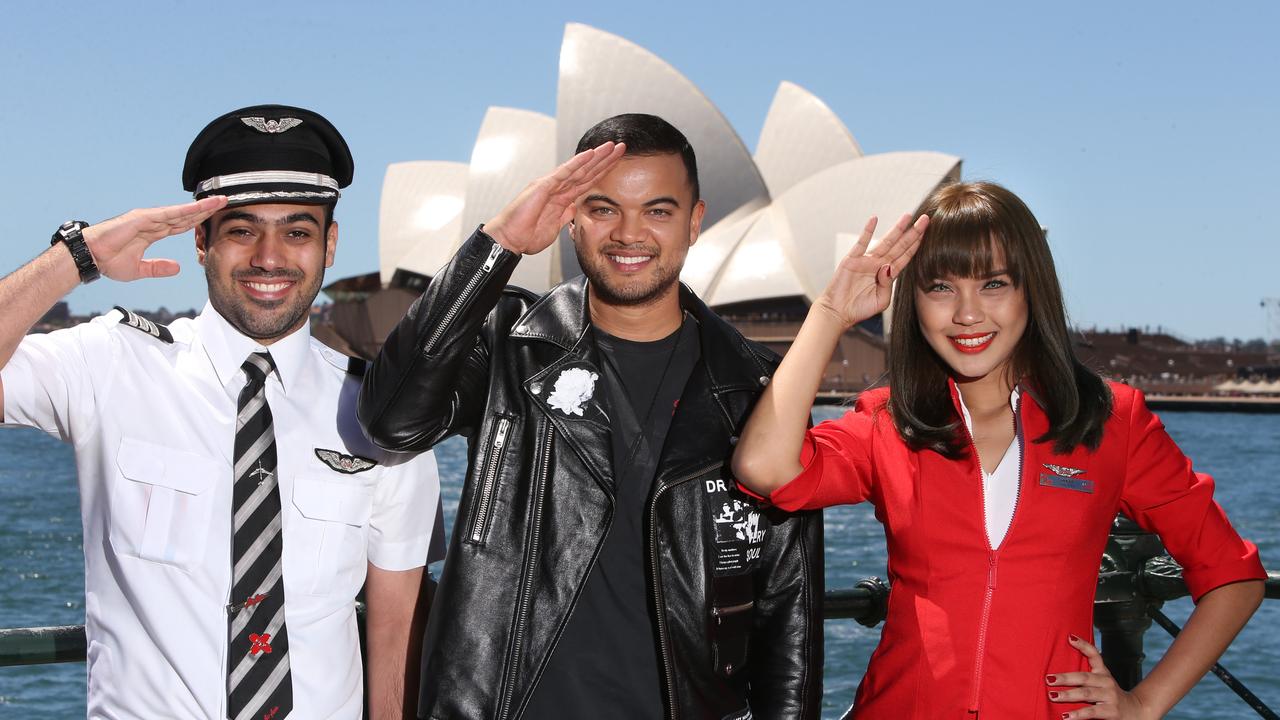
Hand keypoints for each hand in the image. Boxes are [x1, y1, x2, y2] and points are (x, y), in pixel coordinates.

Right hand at [81, 196, 226, 280]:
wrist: (90, 258)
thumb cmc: (108, 261)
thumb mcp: (140, 269)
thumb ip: (158, 268)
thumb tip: (177, 268)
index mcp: (152, 233)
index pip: (182, 225)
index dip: (198, 220)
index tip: (214, 217)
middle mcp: (152, 222)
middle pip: (185, 215)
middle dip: (205, 210)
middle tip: (224, 203)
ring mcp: (148, 219)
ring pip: (180, 212)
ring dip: (200, 206)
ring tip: (218, 201)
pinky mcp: (141, 218)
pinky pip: (167, 214)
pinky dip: (183, 210)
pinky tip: (198, 207)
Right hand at [483, 141, 625, 254]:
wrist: (509, 240)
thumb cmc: (526, 235)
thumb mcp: (554, 226)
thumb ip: (565, 215)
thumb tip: (575, 207)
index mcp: (562, 197)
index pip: (587, 181)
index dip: (603, 172)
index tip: (617, 163)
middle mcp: (557, 187)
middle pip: (586, 171)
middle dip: (604, 159)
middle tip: (621, 147)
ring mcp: (550, 185)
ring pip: (578, 167)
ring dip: (596, 156)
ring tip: (612, 146)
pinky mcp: (543, 186)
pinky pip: (563, 172)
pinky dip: (577, 162)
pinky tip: (590, 153)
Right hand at [812, 213, 927, 329]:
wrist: (838, 312)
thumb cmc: (860, 308)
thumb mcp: (881, 300)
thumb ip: (889, 285)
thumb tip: (888, 267)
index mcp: (888, 274)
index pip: (905, 256)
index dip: (916, 245)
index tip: (927, 233)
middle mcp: (879, 264)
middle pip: (900, 245)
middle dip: (913, 232)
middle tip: (925, 219)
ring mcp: (866, 260)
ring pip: (885, 241)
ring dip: (896, 229)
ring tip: (907, 216)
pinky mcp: (852, 259)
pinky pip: (861, 242)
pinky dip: (867, 231)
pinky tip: (874, 219)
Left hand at [1048, 634, 1152, 718]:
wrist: (1136, 711)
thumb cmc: (1111, 696)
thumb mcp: (1102, 681)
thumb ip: (1086, 675)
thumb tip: (1060, 668)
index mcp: (1103, 673)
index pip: (1095, 655)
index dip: (1083, 645)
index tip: (1069, 637)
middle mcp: (1107, 682)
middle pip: (1084, 677)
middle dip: (1065, 678)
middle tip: (1048, 679)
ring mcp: (1110, 696)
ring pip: (1086, 694)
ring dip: (1068, 695)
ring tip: (1052, 696)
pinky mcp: (1111, 711)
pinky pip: (1092, 712)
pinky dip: (1078, 714)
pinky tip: (1066, 716)